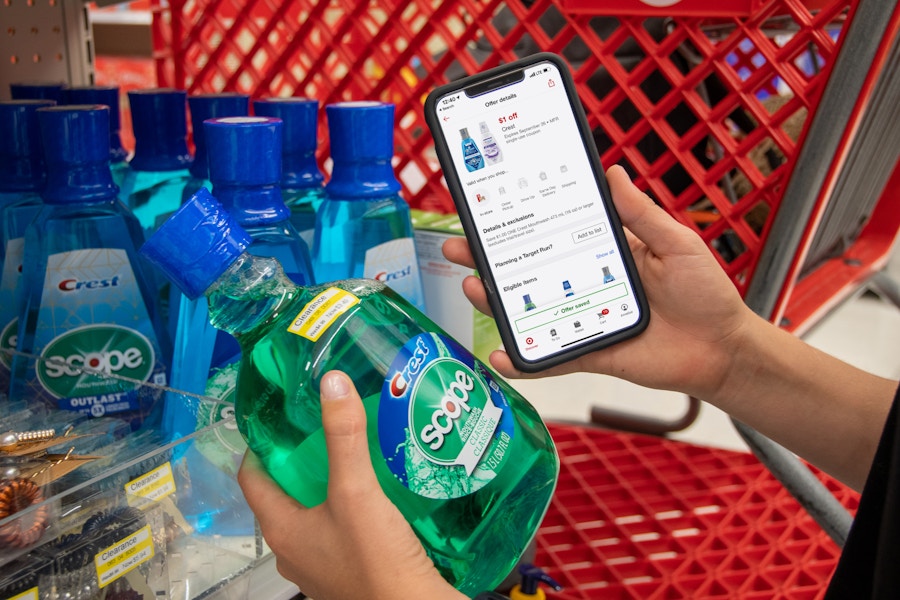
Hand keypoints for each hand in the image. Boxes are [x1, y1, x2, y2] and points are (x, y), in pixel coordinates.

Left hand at [238, 371, 465, 599]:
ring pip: (315, 512)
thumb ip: (344, 438)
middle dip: (302, 458)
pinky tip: (378, 490)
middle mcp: (295, 550)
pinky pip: (341, 529)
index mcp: (282, 529)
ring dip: (329, 483)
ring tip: (354, 451)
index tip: (282, 414)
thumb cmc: (375, 561)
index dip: (262, 444)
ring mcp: (322, 564)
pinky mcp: (350, 571)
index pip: (253, 478)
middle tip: (325, 424)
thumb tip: (331, 382)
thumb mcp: (356, 492)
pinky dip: (352, 506)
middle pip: (286, 493)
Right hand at [442, 164, 755, 400]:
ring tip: (473, 289)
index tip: (487, 207)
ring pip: (529, 310)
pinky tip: (501, 354)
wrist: (724, 349)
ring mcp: (583, 316)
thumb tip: (612, 173)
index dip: (519, 221)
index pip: (552, 230)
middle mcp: (585, 281)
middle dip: (488, 258)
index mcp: (602, 250)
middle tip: (457, 247)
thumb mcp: (676, 243)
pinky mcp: (590, 350)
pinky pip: (552, 356)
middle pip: (527, 269)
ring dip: (496, 302)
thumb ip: (641, 214)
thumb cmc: (706, 293)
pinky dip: (526, 360)